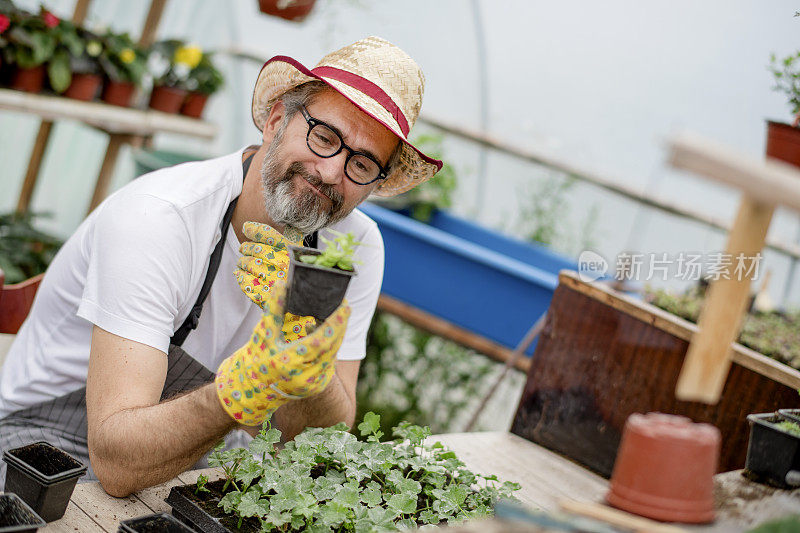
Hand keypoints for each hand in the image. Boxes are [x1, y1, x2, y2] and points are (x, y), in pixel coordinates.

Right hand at [215, 282, 349, 425]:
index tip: (346, 305)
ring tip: (333, 316)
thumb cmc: (255, 358)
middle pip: (333, 345)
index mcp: (290, 362)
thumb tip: (282, 283)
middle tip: (343, 305)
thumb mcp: (263, 333)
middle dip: (340, 324)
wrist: (252, 391)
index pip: (322, 340)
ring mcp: (313, 384)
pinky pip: (329, 361)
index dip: (336, 322)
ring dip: (335, 334)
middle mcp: (305, 376)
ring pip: (333, 353)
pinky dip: (329, 346)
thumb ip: (274, 308)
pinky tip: (323, 333)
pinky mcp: (318, 386)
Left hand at [234, 222, 313, 340]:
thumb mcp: (300, 256)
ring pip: (249, 264)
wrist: (305, 310)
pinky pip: (246, 282)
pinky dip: (240, 277)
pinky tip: (240, 274)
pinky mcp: (265, 296)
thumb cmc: (301, 279)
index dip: (256, 230)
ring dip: (242, 262)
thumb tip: (256, 226)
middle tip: (243, 248)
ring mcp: (274, 281)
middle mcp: (284, 265)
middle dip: (247, 248)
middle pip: (257, 250)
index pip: (270, 236)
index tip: (247, 228)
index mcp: (294, 254)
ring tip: (241, 262)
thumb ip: (288, 238)